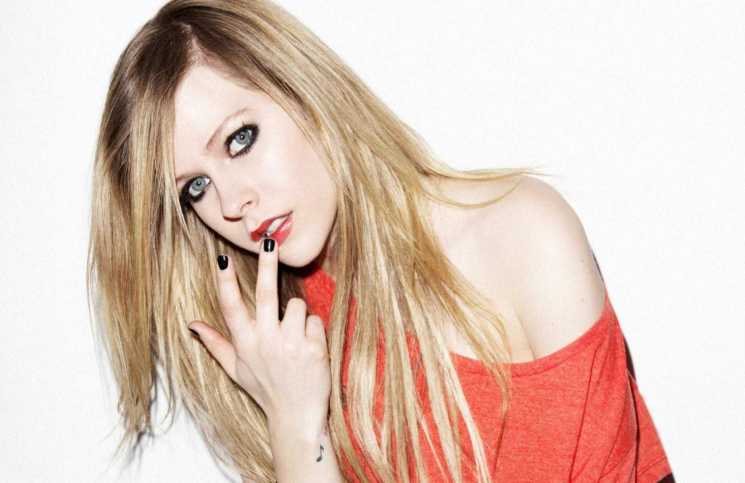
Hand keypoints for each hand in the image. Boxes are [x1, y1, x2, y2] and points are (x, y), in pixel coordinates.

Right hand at [188, 238, 330, 438]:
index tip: (222, 258)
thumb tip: (191, 324)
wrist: (297, 417)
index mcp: (245, 344)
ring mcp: (290, 345)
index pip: (230, 307)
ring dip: (297, 316)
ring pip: (296, 305)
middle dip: (266, 265)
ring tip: (294, 340)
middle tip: (269, 241)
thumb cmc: (265, 391)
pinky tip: (308, 349)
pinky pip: (314, 320)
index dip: (225, 282)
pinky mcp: (313, 348)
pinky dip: (313, 330)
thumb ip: (215, 344)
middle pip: (265, 294)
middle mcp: (265, 342)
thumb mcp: (236, 370)